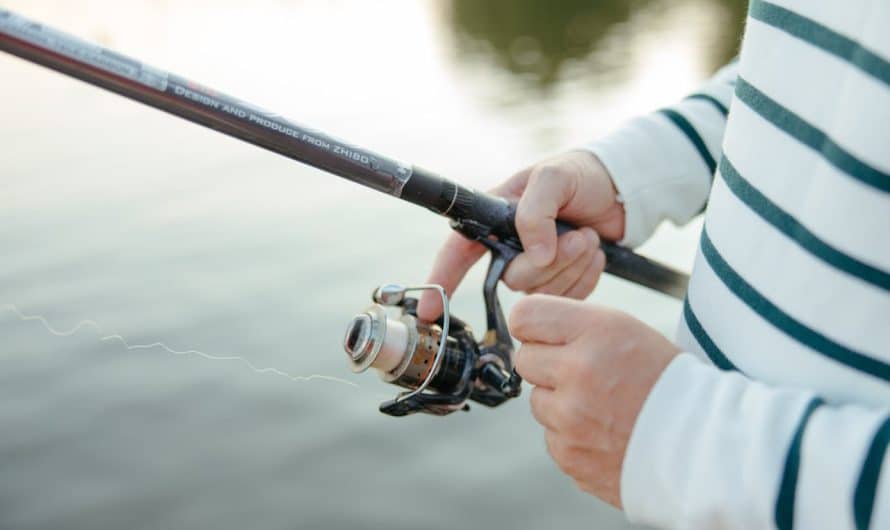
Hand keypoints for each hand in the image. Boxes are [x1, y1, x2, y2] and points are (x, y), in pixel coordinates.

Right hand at [417, 151, 624, 320]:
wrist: (622, 190)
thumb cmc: (582, 175)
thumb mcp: (554, 177)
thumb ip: (536, 213)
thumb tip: (534, 256)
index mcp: (495, 218)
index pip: (458, 253)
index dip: (443, 280)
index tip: (430, 310)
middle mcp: (510, 246)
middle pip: (513, 279)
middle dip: (550, 261)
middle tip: (578, 236)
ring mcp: (536, 266)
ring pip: (541, 292)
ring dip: (573, 265)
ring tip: (589, 239)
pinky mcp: (560, 282)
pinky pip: (566, 299)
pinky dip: (586, 277)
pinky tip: (595, 254)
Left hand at [510, 294, 678, 507]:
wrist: (705, 445)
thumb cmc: (668, 383)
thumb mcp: (627, 330)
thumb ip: (574, 325)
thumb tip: (527, 326)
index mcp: (595, 331)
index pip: (525, 315)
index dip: (532, 324)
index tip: (542, 333)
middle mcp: (577, 370)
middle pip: (525, 358)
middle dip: (547, 364)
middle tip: (582, 371)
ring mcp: (570, 417)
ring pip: (537, 400)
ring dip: (559, 402)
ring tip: (602, 405)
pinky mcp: (568, 453)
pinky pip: (551, 436)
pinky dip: (571, 435)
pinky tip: (605, 431)